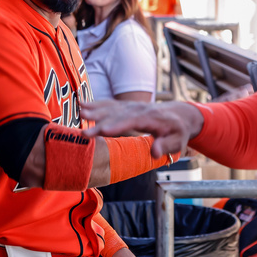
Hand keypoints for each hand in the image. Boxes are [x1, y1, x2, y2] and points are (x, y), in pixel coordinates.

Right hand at [82, 100, 200, 158]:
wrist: (177, 114)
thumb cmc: (177, 131)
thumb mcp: (177, 141)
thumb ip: (167, 146)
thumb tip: (155, 152)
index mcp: (150, 117)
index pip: (131, 121)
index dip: (116, 126)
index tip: (101, 131)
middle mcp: (138, 109)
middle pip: (116, 115)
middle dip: (99, 123)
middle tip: (84, 131)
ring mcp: (130, 106)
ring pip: (110, 108)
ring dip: (94, 110)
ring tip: (79, 111)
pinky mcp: (125, 107)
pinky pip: (109, 104)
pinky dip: (95, 104)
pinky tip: (81, 104)